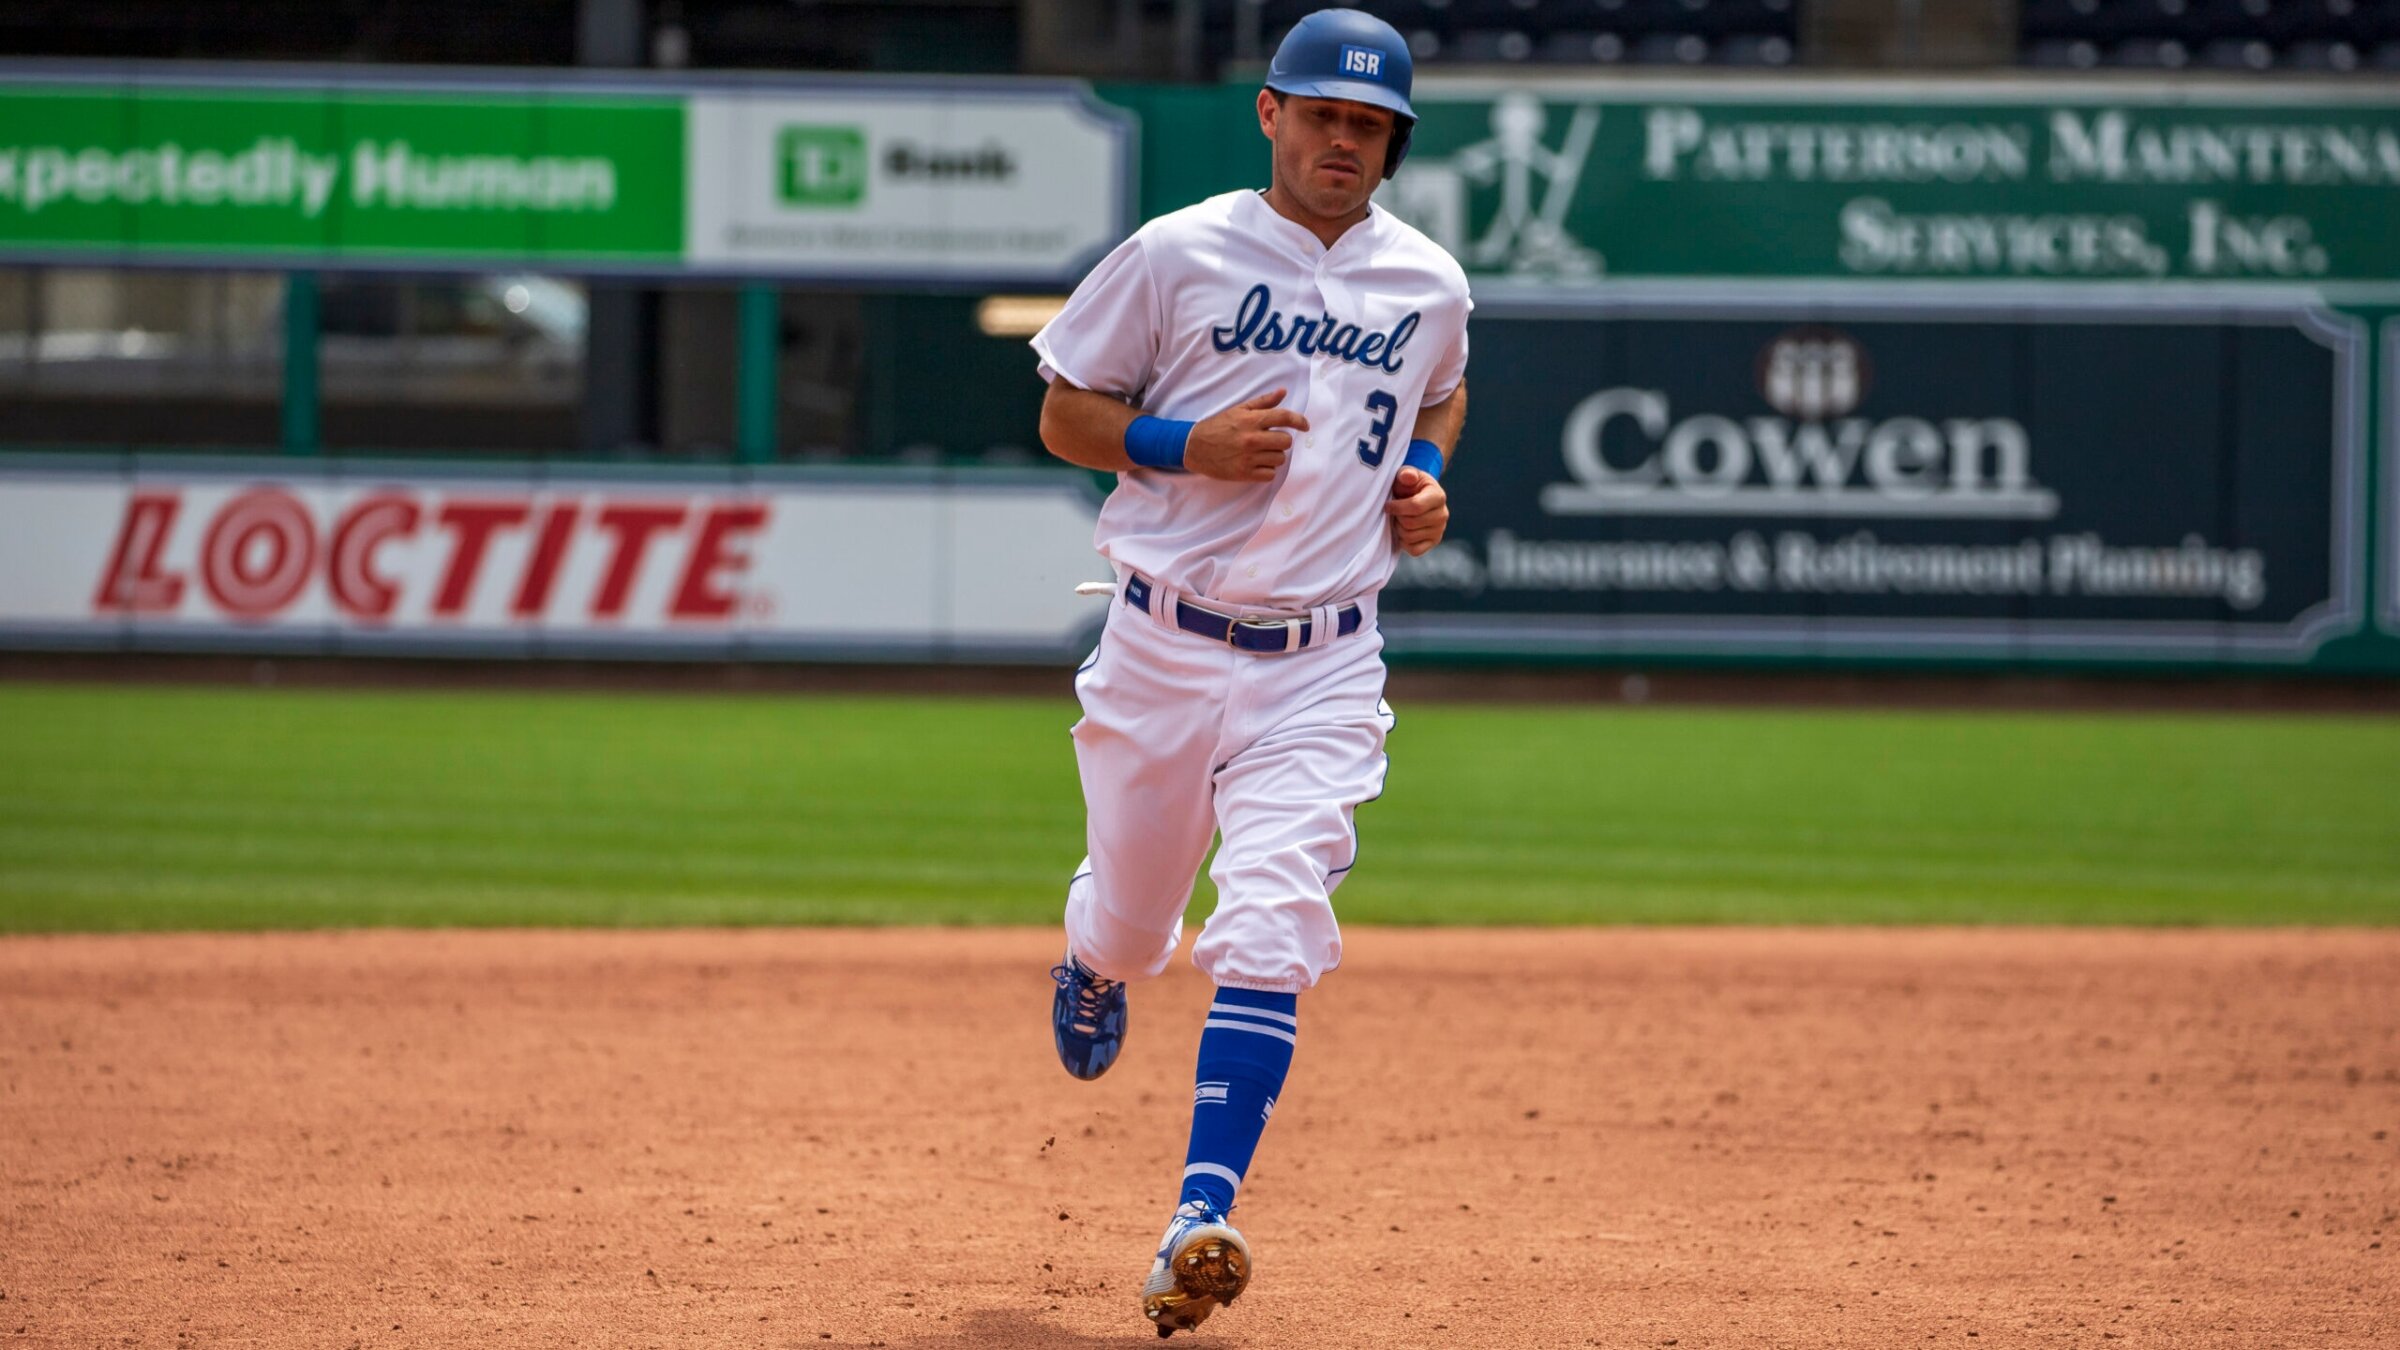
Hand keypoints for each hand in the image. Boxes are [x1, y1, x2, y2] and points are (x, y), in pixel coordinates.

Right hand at [1184, 388, 1307, 482]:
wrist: (1194, 447)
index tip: (1305, 426)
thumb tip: (1282, 392)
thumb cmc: (1217, 426)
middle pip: (1286, 441)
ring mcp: (1248, 458)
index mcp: (1251, 420)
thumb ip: (1263, 402)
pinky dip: (1267, 470)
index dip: (1300, 421)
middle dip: (1282, 441)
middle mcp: (1251, 438)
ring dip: (1274, 456)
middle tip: (1271, 440)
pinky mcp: (1244, 474)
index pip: (1284, 417)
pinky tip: (1257, 464)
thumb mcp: (1238, 410)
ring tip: (1261, 453)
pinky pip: (1270, 474)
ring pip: (1279, 459)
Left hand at [1386, 465, 1448, 555]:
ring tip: (1399, 520)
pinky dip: (1405, 542)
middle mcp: (1442, 514)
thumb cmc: (1409, 485)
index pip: (1416, 506)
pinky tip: (1404, 531)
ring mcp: (1439, 530)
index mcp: (1438, 496)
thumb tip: (1407, 477)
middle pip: (1410, 523)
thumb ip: (1407, 474)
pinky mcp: (1434, 542)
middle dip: (1397, 518)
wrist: (1417, 496)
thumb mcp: (1407, 475)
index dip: (1397, 507)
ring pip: (1410, 537)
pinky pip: (1415, 550)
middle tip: (1395, 513)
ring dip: (1398, 529)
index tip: (1387, 505)